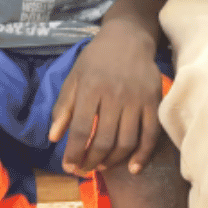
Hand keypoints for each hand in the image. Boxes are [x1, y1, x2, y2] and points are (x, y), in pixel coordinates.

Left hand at [48, 22, 163, 175]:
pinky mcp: (154, 101)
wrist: (129, 37)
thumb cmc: (97, 59)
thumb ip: (63, 107)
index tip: (68, 167)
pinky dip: (143, 155)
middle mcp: (115, 95)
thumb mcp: (74, 77)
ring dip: (113, 160)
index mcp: (92, 88)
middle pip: (104, 139)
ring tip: (102, 166)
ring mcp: (137, 99)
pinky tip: (132, 168)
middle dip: (91, 161)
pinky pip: (151, 134)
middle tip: (84, 170)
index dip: (74, 152)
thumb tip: (53, 138)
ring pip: (127, 141)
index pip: (81, 129)